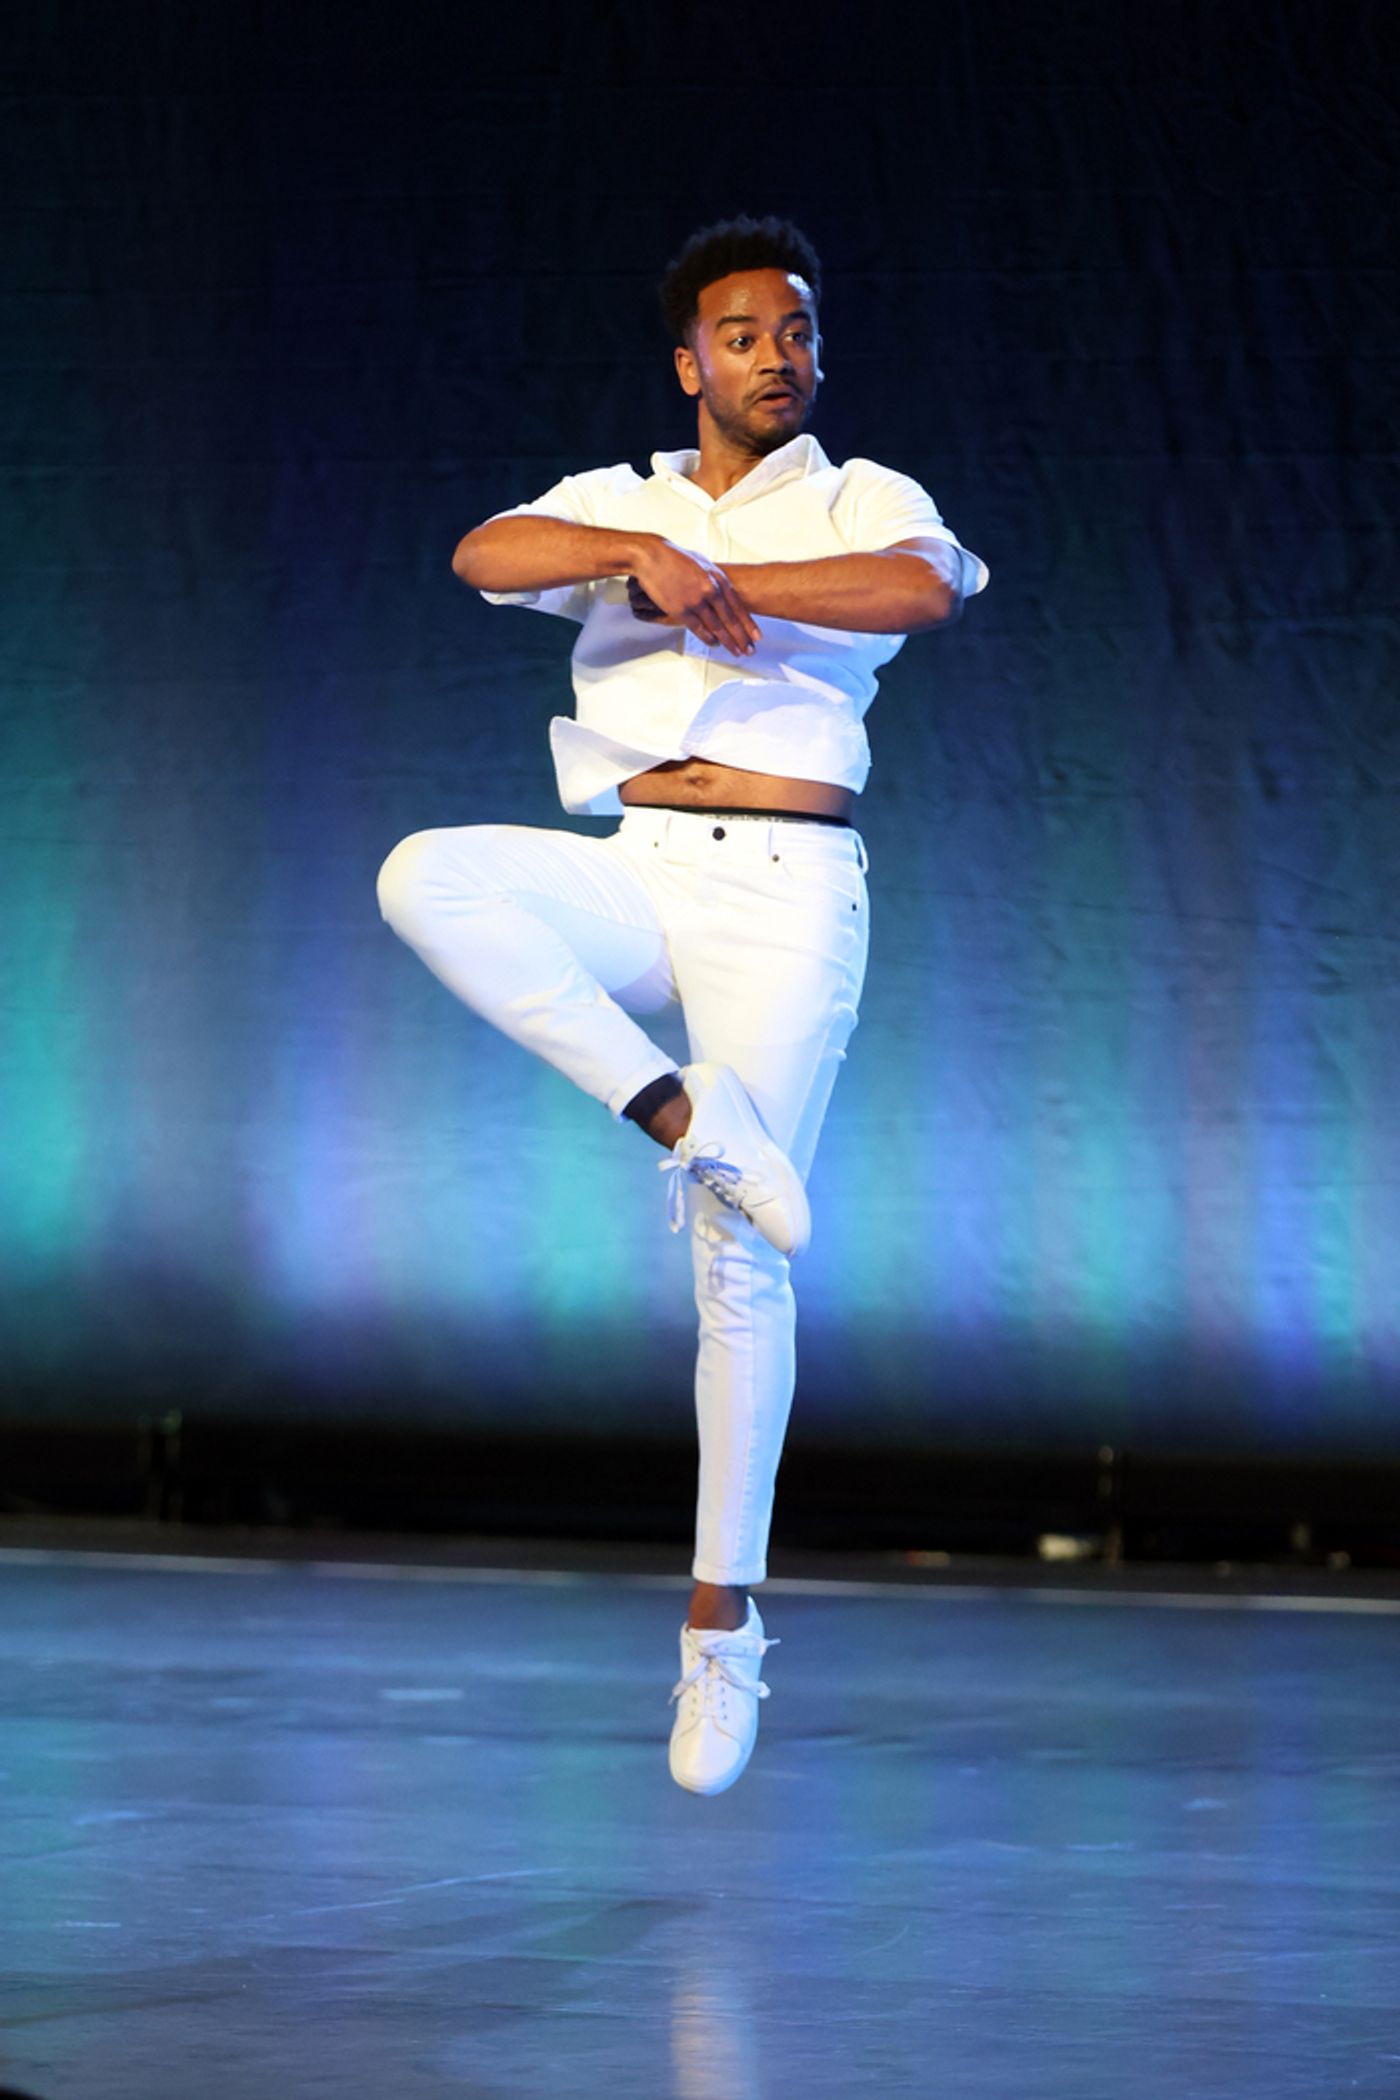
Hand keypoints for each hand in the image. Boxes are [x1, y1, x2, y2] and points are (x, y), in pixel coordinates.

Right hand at [627, 540, 759, 656]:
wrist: (653, 557)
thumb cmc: (675, 558)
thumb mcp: (703, 563)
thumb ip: (714, 578)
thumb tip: (722, 590)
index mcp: (717, 579)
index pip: (738, 607)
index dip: (749, 624)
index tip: (756, 637)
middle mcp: (710, 591)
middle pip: (731, 620)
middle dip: (742, 638)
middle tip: (750, 650)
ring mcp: (696, 601)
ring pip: (717, 627)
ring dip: (728, 642)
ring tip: (736, 652)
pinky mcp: (681, 610)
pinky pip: (698, 629)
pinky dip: (708, 639)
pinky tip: (715, 644)